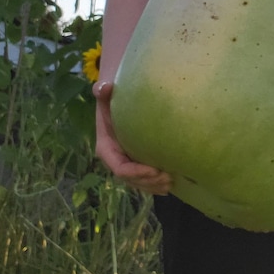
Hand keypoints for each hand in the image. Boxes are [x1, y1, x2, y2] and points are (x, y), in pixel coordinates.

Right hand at [93, 80, 172, 195]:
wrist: (116, 99)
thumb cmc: (112, 97)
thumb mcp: (105, 93)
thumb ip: (102, 91)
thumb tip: (104, 87)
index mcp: (106, 148)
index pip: (120, 168)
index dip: (136, 172)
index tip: (155, 170)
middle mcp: (114, 158)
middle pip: (130, 179)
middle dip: (148, 182)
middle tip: (169, 178)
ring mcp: (125, 161)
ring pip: (138, 181)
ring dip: (153, 186)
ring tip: (171, 183)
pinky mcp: (135, 161)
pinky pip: (144, 177)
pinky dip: (155, 183)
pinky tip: (170, 185)